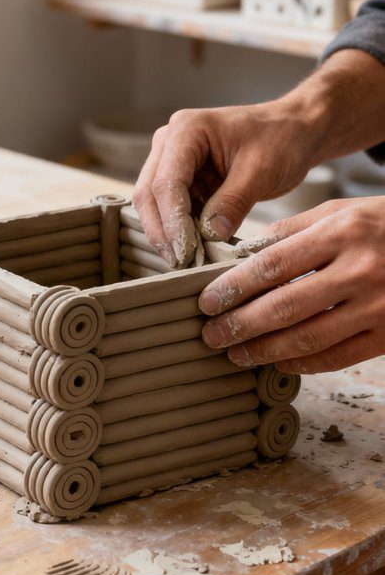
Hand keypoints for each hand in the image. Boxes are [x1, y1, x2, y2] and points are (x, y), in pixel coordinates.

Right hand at [133, 102, 315, 266]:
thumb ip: (233, 202)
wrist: (294, 130)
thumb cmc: (281, 138)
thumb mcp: (262, 171)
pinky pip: (171, 207)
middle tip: (180, 263)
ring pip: (153, 203)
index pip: (166, 182)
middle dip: (162, 230)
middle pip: (149, 193)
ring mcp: (173, 159)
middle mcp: (170, 141)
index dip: (172, 221)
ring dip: (167, 233)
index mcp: (187, 129)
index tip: (186, 252)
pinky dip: (179, 229)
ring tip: (186, 261)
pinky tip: (193, 249)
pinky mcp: (183, 177)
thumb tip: (209, 235)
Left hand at [199, 197, 384, 373]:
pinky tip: (278, 361)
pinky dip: (304, 363)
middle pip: (286, 306)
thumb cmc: (383, 225)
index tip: (207, 301)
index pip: (274, 264)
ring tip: (236, 353)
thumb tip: (242, 255)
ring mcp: (379, 305)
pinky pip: (339, 356)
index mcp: (342, 232)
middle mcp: (360, 269)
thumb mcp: (341, 211)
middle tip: (211, 335)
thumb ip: (293, 230)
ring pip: (310, 338)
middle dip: (241, 324)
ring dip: (265, 350)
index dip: (235, 287)